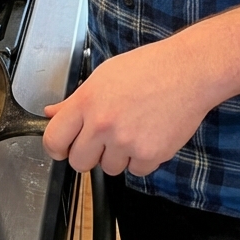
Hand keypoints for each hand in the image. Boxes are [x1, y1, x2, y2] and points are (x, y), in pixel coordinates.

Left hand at [42, 34, 215, 176]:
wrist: (188, 71)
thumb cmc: (148, 68)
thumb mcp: (103, 76)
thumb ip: (75, 100)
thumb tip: (51, 114)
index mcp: (87, 101)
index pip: (53, 140)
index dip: (57, 148)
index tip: (64, 147)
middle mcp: (103, 124)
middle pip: (79, 162)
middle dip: (90, 154)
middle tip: (104, 137)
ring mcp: (126, 141)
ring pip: (109, 169)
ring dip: (118, 156)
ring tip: (133, 128)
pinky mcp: (149, 155)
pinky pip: (135, 171)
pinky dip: (141, 159)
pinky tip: (149, 134)